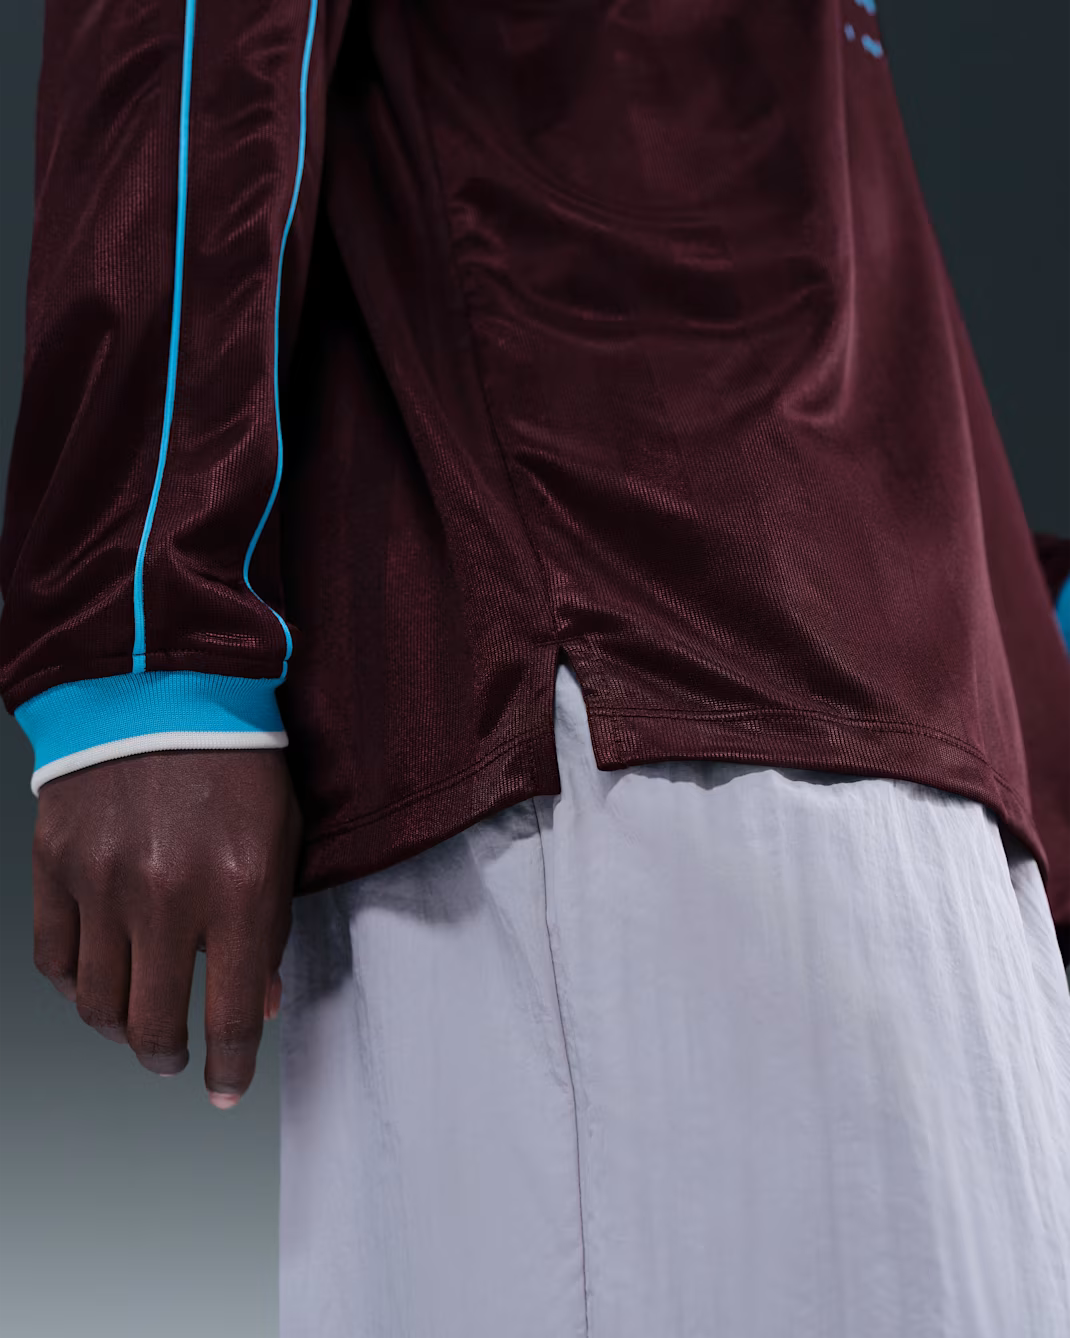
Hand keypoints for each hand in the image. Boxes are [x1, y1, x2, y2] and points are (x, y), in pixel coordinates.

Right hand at [31, 748, 301, 1108]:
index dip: (229, 1067)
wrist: (161, 686)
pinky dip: (75, 985)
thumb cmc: (235, 761)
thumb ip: (270, 927)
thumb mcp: (280, 840)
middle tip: (177, 1057)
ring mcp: (102, 883)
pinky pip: (54, 959)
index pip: (230, 1015)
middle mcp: (166, 895)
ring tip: (137, 1022)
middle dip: (170, 1058)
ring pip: (98, 1004)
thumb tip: (257, 1004)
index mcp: (238, 889)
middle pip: (153, 1026)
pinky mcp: (54, 866)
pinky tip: (97, 980)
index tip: (225, 1086)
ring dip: (120, 1029)